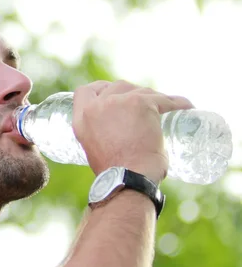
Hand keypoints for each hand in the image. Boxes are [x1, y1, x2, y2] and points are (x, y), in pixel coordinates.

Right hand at [72, 80, 193, 184]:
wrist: (128, 180)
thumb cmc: (116, 174)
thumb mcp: (96, 150)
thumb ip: (101, 136)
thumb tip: (119, 136)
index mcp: (82, 119)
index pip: (85, 92)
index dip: (100, 89)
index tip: (112, 93)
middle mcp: (97, 107)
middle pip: (117, 87)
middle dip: (131, 92)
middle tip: (144, 105)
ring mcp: (119, 102)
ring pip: (140, 91)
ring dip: (153, 98)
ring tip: (166, 108)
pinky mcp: (141, 103)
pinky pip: (163, 99)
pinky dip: (177, 103)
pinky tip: (185, 106)